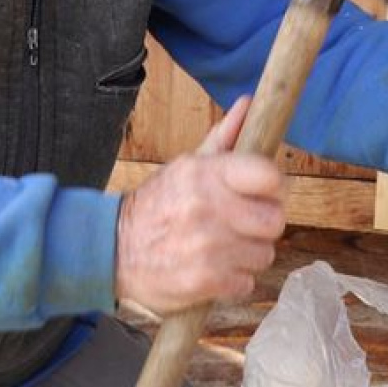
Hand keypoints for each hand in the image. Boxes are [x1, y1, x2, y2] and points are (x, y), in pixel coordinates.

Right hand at [115, 96, 285, 314]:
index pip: (268, 176)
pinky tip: (213, 268)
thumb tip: (249, 104)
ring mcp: (207, 247)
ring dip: (248, 254)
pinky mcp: (205, 281)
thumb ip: (224, 138)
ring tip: (223, 247)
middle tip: (244, 224)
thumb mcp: (185, 167)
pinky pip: (247, 282)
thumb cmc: (157, 205)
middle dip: (263, 224)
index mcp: (204, 173)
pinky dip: (233, 280)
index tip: (265, 191)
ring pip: (264, 254)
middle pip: (275, 220)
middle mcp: (207, 208)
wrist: (113, 249)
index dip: (274, 185)